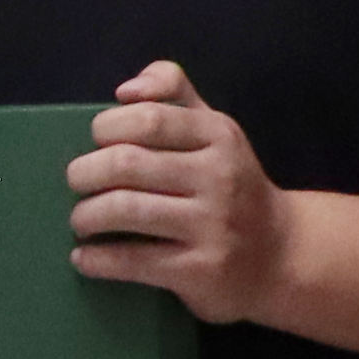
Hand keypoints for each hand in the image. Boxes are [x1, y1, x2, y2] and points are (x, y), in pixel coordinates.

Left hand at [74, 61, 292, 324]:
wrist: (282, 254)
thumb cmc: (232, 185)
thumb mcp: (214, 130)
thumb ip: (173, 93)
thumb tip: (125, 89)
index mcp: (219, 135)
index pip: (146, 119)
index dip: (107, 128)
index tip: (96, 143)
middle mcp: (219, 176)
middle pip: (126, 164)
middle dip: (84, 173)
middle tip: (76, 183)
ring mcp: (212, 225)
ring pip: (124, 210)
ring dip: (85, 216)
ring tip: (81, 221)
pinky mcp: (201, 269)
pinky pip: (132, 260)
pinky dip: (96, 259)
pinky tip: (84, 258)